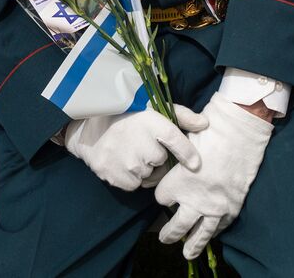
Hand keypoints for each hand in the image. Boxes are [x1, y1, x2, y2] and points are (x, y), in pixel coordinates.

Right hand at [63, 106, 206, 191]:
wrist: (88, 128)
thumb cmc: (127, 116)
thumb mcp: (153, 108)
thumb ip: (181, 116)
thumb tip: (205, 124)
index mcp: (152, 124)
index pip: (177, 142)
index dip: (187, 154)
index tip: (195, 164)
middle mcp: (141, 145)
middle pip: (162, 162)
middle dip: (157, 157)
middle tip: (144, 145)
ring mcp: (127, 163)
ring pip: (148, 175)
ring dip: (145, 169)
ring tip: (131, 152)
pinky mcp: (115, 176)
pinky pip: (135, 185)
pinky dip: (132, 178)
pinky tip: (123, 162)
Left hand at [156, 93, 273, 258]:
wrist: (240, 132)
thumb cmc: (210, 132)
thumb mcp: (182, 146)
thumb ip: (173, 165)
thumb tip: (165, 172)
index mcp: (177, 183)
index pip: (161, 199)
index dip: (164, 195)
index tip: (166, 193)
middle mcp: (193, 200)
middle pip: (175, 227)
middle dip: (169, 234)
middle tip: (164, 237)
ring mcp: (214, 207)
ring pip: (198, 235)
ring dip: (191, 245)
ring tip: (186, 253)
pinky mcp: (231, 207)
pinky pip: (219, 227)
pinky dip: (214, 232)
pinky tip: (211, 234)